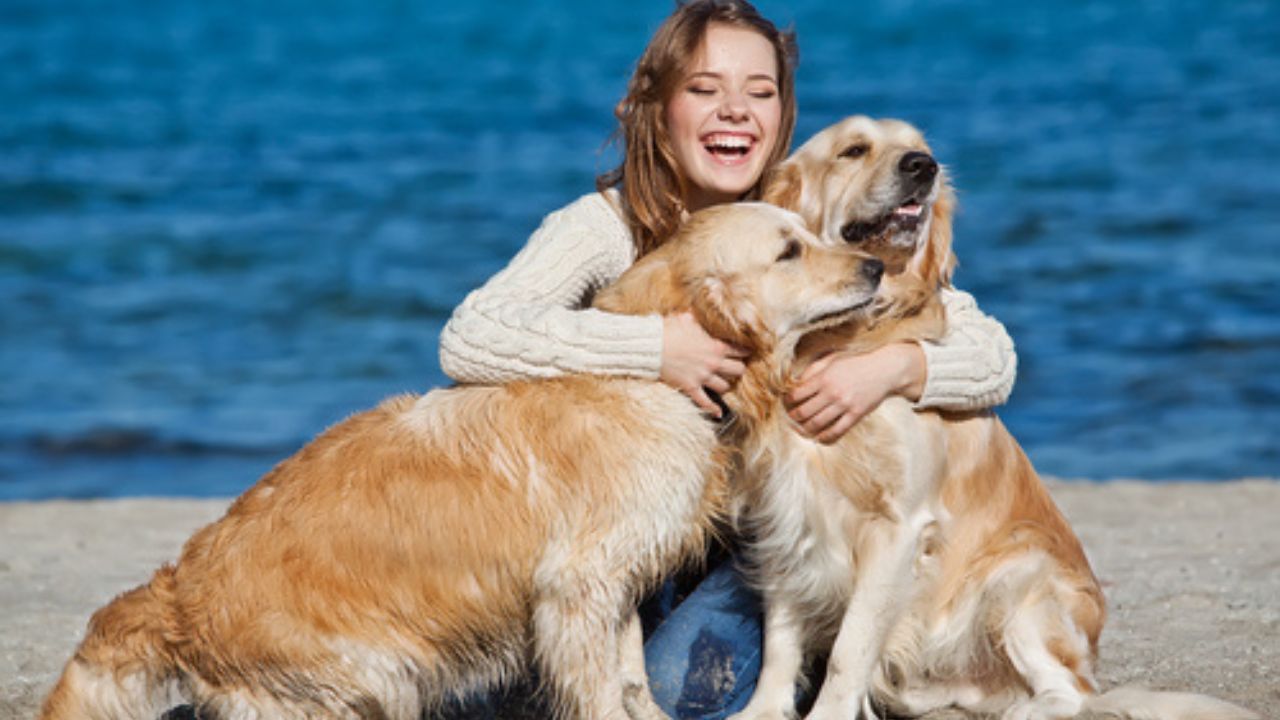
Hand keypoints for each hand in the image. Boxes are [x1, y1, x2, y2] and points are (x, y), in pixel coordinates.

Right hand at [660, 312, 748, 417]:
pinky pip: (705, 402)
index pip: (740, 351)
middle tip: (735, 368)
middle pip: (738, 371)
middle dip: (738, 369)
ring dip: (725, 385)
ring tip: (723, 383)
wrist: (651, 346)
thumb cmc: (668, 329)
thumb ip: (699, 317)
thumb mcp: (687, 318)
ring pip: (724, 387)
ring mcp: (703, 377)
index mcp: (716, 346)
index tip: (748, 352)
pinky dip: (712, 409)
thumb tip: (701, 310)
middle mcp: (713, 363)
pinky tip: (718, 413)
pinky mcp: (691, 387)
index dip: (745, 351)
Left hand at [784, 343, 925, 442]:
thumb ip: (813, 370)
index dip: (787, 400)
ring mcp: (844, 405)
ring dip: (805, 429)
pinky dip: (824, 437)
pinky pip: (836, 431)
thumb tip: (796, 383)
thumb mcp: (832, 359)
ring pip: (817, 424)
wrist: (884, 369)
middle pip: (803, 412)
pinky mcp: (856, 414)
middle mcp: (832, 392)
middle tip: (791, 418)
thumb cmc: (856, 363)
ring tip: (801, 429)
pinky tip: (819, 437)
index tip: (786, 403)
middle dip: (793, 417)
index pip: (796, 394)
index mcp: (824, 377)